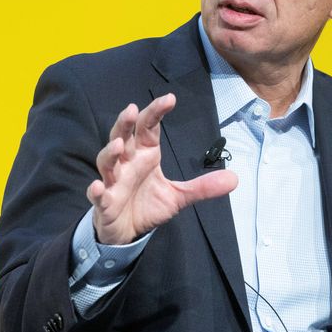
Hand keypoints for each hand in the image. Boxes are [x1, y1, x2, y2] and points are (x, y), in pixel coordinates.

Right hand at [87, 93, 237, 244]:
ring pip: (107, 162)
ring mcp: (113, 182)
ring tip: (119, 145)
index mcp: (144, 155)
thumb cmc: (147, 205)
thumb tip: (235, 179)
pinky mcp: (105, 203)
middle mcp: (127, 163)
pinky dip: (96, 190)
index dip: (156, 113)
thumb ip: (203, 186)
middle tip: (132, 110)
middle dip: (126, 124)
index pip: (148, 128)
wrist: (127, 232)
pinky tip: (98, 186)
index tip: (170, 99)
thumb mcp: (179, 196)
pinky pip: (98, 195)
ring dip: (110, 153)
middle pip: (123, 137)